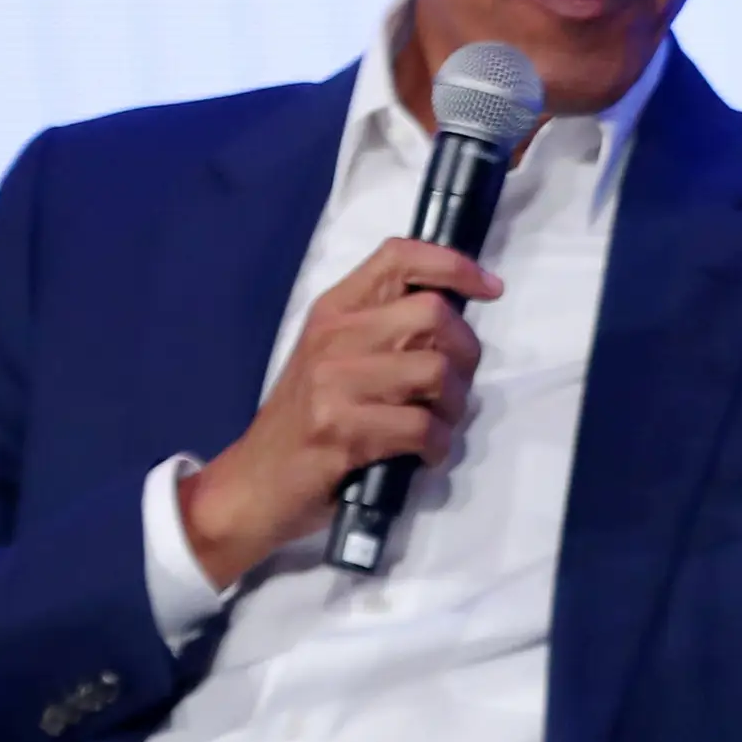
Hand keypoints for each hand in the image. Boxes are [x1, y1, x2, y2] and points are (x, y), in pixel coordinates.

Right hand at [178, 238, 500, 587]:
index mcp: (335, 311)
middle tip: (453, 388)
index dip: (453, 265)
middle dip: (465, 354)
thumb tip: (457, 320)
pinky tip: (421, 455)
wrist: (252, 484)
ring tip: (434, 427)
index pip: (398, 257)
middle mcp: (334, 336)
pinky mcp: (340, 429)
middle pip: (433, 314)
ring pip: (436, 371)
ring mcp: (334, 382)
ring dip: (453, 407)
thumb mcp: (336, 359)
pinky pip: (423, 427)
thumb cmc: (306, 422)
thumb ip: (386, 331)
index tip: (490, 288)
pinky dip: (437, 446)